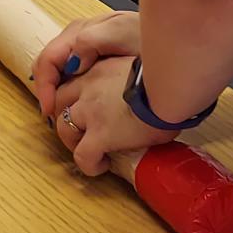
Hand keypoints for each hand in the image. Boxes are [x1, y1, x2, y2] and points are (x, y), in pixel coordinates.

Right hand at [30, 9, 142, 115]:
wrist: (168, 38)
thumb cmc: (147, 35)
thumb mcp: (121, 33)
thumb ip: (91, 41)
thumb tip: (71, 64)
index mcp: (78, 32)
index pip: (47, 60)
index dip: (44, 86)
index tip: (50, 109)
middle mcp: (76, 39)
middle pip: (48, 66)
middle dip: (45, 91)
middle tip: (54, 117)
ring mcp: (85, 48)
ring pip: (58, 71)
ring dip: (55, 91)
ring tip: (62, 114)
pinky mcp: (95, 58)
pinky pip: (72, 74)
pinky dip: (68, 89)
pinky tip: (77, 104)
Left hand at [47, 55, 162, 175]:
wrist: (172, 88)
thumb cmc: (169, 76)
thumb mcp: (146, 66)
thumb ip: (134, 76)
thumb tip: (143, 89)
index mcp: (102, 67)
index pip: (75, 79)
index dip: (76, 96)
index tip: (88, 108)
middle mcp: (89, 85)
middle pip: (60, 101)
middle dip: (68, 116)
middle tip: (83, 130)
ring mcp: (90, 110)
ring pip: (63, 127)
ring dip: (73, 141)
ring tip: (91, 150)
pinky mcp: (100, 134)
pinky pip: (82, 156)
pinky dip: (89, 164)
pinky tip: (103, 165)